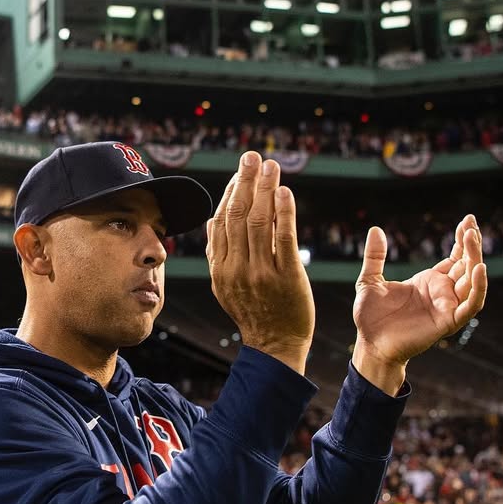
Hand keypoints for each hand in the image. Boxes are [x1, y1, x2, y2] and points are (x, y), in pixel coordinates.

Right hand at [206, 152, 314, 373]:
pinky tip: (284, 192)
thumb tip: (214, 219)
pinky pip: (284, 239)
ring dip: (265, 189)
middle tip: (253, 156)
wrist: (275, 347)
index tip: (240, 171)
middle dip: (245, 181)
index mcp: (220, 268)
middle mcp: (237, 268)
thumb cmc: (254, 313)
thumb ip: (219, 254)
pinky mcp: (287, 277)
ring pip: (260, 222)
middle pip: (239, 215)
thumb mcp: (226, 285)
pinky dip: (284, 212)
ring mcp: (262, 273)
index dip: (231, 192)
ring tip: (271, 166)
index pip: (222, 221)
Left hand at [352, 215, 486, 393]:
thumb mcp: (370, 280)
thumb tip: (375, 229)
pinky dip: (479, 288)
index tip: (467, 220)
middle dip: (471, 245)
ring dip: (475, 259)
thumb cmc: (371, 317)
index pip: (454, 257)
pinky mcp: (448, 321)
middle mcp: (442, 293)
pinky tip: (479, 269)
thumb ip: (375, 256)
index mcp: (429, 282)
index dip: (462, 240)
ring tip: (472, 238)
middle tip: (471, 225)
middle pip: (466, 265)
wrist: (369, 344)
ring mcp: (447, 306)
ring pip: (472, 281)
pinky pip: (471, 305)